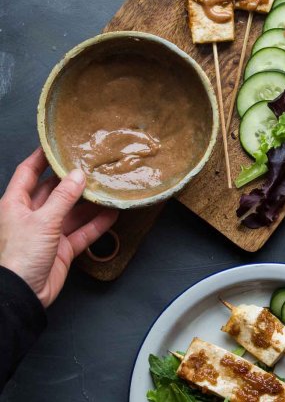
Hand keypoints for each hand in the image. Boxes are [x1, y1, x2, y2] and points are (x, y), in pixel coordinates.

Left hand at [0, 148, 117, 306]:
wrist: (21, 296)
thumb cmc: (19, 256)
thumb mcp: (42, 220)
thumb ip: (63, 197)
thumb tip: (78, 174)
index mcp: (16, 204)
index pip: (28, 172)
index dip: (41, 157)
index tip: (57, 144)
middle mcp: (32, 215)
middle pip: (54, 191)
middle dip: (72, 180)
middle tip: (92, 165)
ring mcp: (48, 233)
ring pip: (72, 211)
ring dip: (89, 202)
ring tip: (107, 187)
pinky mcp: (62, 249)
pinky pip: (82, 232)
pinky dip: (97, 224)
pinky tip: (112, 213)